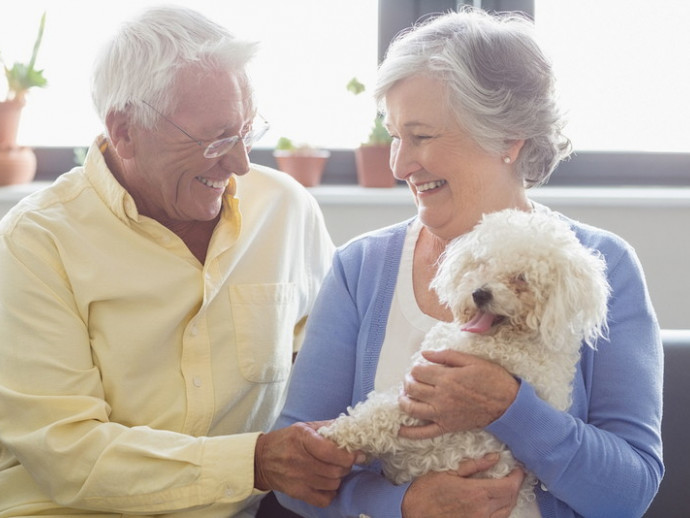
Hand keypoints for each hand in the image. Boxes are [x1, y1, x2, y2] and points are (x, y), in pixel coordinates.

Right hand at [254, 421, 361, 506]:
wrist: (260, 460)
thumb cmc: (285, 441)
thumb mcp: (303, 427)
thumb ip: (327, 427)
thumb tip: (351, 427)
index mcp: (302, 438)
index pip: (330, 451)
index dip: (348, 455)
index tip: (358, 454)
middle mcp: (299, 459)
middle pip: (335, 469)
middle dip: (346, 466)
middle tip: (346, 461)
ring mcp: (298, 478)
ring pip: (332, 484)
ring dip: (339, 478)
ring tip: (335, 470)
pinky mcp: (297, 492)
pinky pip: (323, 499)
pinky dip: (331, 493)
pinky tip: (328, 484)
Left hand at [399, 349, 518, 438]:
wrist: (507, 404)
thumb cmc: (492, 379)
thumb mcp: (471, 360)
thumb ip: (446, 355)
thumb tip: (424, 353)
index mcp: (446, 378)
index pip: (418, 371)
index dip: (416, 367)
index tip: (421, 367)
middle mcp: (441, 397)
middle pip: (412, 388)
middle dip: (407, 381)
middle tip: (412, 379)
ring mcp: (442, 414)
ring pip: (412, 408)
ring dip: (403, 401)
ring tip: (404, 395)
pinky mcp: (447, 427)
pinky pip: (424, 433)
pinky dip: (409, 433)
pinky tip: (400, 429)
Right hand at [401, 454, 524, 517]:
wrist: (416, 516)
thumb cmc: (426, 493)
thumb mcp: (448, 473)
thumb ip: (474, 465)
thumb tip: (494, 457)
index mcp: (477, 493)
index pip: (510, 486)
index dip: (518, 476)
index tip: (518, 468)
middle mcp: (483, 510)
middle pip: (511, 498)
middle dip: (515, 485)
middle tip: (513, 475)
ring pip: (507, 510)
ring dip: (510, 498)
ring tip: (506, 486)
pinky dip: (502, 509)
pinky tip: (496, 501)